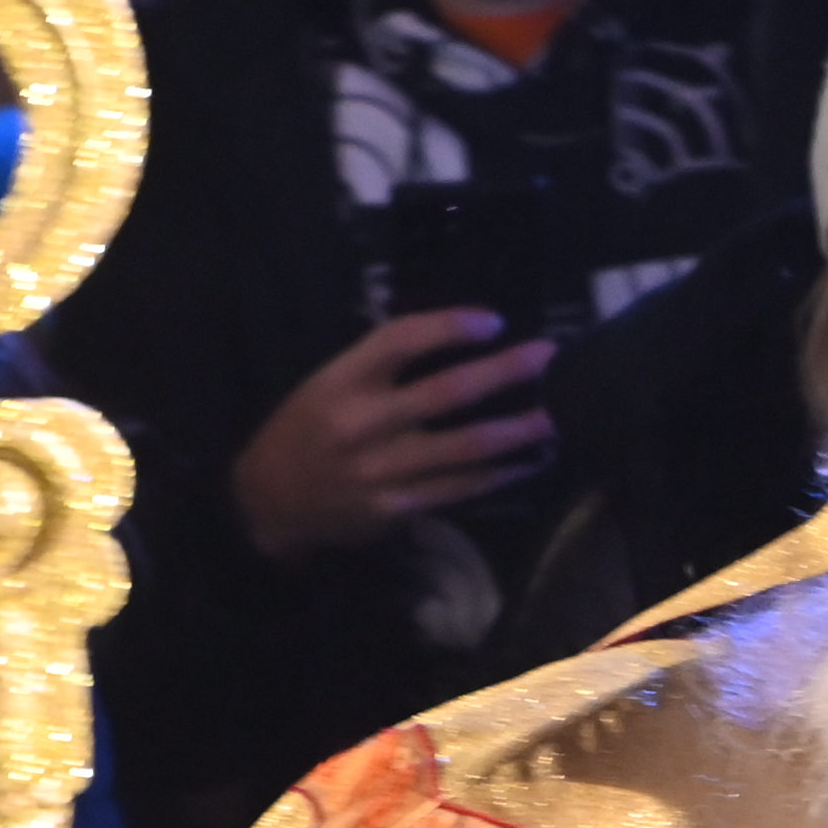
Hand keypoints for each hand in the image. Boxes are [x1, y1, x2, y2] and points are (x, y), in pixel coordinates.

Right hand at [230, 310, 555, 563]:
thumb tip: (457, 338)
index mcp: (343, 380)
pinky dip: (499, 473)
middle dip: (506, 372)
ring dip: (519, 431)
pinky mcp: (398, 507)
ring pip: (466, 447)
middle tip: (550, 358)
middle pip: (449, 392)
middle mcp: (364, 422)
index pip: (402, 339)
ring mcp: (383, 469)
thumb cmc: (308, 430)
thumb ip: (382, 365)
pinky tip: (529, 461)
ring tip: (558, 416)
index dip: (451, 326)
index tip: (494, 321)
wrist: (269, 500)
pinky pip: (460, 487)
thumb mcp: (328, 383)